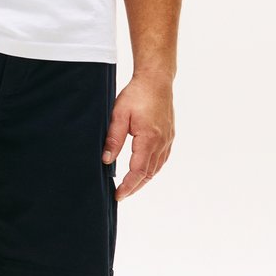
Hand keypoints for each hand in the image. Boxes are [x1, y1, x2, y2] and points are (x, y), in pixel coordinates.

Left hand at [102, 75, 174, 201]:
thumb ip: (113, 139)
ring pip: (157, 168)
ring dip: (144, 179)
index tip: (118, 195)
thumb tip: (106, 161)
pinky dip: (152, 169)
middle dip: (135, 186)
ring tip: (130, 186)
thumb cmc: (137, 94)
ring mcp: (168, 139)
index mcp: (149, 139)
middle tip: (121, 195)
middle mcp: (162, 142)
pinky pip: (162, 159)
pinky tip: (144, 170)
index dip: (128, 186)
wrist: (156, 79)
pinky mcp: (169, 135)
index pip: (138, 171)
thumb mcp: (119, 115)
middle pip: (149, 173)